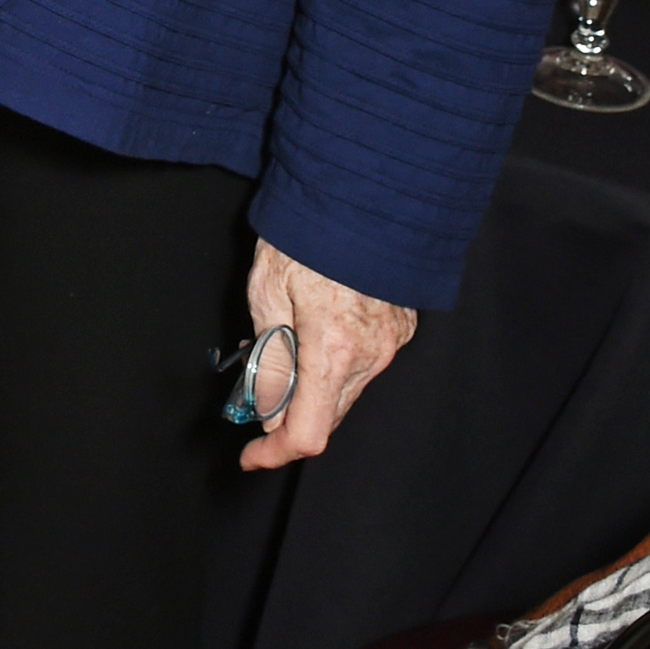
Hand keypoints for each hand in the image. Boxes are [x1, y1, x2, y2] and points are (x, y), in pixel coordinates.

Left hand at [237, 239, 414, 471]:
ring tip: (277, 345)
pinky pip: (363, 365)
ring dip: (310, 387)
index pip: (307, 432)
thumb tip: (265, 406)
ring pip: (344, 392)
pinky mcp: (400, 328)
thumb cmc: (308, 233)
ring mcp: (391, 343)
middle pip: (325, 416)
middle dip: (286, 415)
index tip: (249, 455)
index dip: (274, 453)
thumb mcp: (266, 290)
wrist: (363, 193)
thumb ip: (270, 357)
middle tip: (254, 386)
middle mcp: (370, 355)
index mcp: (333, 349)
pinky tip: (310, 333)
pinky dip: (334, 365)